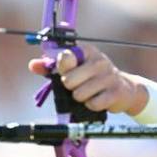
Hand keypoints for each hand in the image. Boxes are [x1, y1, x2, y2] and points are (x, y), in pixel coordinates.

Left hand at [27, 43, 148, 115]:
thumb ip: (51, 66)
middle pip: (68, 80)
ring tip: (88, 93)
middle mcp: (99, 60)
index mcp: (86, 51)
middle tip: (78, 86)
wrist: (124, 89)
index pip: (65, 56)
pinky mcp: (115, 92)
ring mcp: (108, 76)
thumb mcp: (74, 68)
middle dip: (70, 87)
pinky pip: (92, 104)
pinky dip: (91, 106)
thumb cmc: (92, 77)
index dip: (61, 68)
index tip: (66, 71)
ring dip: (80, 98)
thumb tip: (33, 65)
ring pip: (79, 94)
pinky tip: (97, 100)